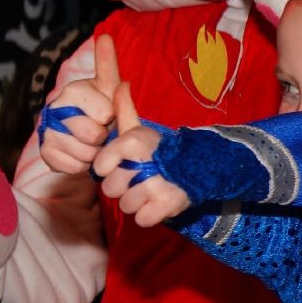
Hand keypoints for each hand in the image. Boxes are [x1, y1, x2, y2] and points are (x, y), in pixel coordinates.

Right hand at [40, 34, 121, 173]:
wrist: (86, 135)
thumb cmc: (102, 108)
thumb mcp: (109, 87)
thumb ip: (108, 65)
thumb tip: (105, 37)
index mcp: (73, 91)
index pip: (105, 111)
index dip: (111, 116)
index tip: (108, 113)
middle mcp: (55, 109)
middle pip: (93, 134)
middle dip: (104, 137)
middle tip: (102, 132)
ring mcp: (47, 131)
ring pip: (83, 153)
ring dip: (95, 153)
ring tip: (94, 144)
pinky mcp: (45, 153)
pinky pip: (72, 166)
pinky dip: (83, 165)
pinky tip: (83, 155)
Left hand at [91, 84, 189, 226]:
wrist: (202, 168)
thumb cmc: (161, 152)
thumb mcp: (141, 130)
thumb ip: (125, 110)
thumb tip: (119, 83)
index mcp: (133, 142)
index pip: (100, 168)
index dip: (109, 169)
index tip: (124, 164)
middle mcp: (144, 162)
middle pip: (110, 189)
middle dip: (123, 188)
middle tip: (140, 179)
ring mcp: (157, 185)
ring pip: (125, 206)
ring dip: (136, 202)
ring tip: (151, 191)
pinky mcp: (168, 204)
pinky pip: (142, 219)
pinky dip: (149, 215)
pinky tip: (159, 203)